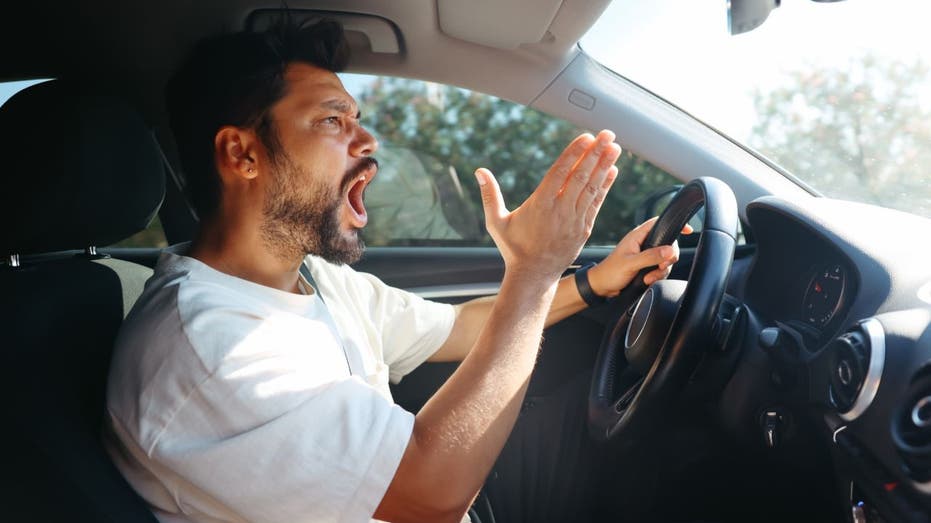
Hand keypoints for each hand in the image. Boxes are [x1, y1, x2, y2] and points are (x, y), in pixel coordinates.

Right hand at [475, 130, 621, 281]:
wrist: (533, 276)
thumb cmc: (513, 248)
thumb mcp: (496, 222)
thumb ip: (490, 195)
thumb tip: (479, 171)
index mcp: (540, 205)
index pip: (560, 173)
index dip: (574, 153)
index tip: (586, 137)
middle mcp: (560, 211)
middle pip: (581, 176)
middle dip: (596, 153)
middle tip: (608, 134)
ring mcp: (574, 220)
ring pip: (592, 188)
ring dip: (604, 166)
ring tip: (615, 147)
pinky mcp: (583, 229)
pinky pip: (596, 203)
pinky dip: (605, 186)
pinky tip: (612, 171)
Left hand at [587, 216, 692, 295]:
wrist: (601, 287)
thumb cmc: (610, 272)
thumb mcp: (631, 264)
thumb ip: (650, 256)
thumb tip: (669, 251)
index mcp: (638, 236)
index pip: (659, 223)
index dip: (673, 224)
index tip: (688, 230)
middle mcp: (643, 243)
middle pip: (668, 244)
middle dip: (668, 258)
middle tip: (661, 267)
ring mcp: (646, 255)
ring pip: (666, 259)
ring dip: (661, 270)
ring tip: (649, 277)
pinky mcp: (646, 266)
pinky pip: (661, 269)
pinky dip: (657, 275)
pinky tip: (647, 280)